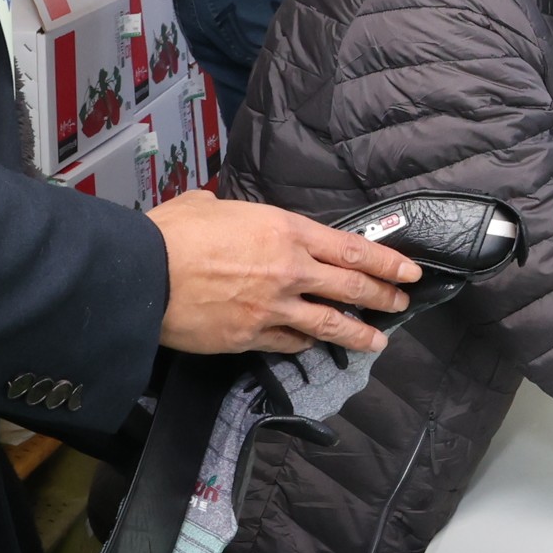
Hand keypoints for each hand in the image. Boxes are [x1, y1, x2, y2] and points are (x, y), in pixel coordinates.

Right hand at [149, 189, 421, 354]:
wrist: (143, 276)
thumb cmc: (172, 234)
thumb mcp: (209, 206)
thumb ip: (231, 212)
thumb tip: (222, 212)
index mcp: (286, 232)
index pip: (352, 250)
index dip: (387, 263)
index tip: (409, 272)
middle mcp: (289, 271)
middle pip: (352, 289)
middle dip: (384, 298)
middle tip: (402, 303)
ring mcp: (273, 309)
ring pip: (330, 325)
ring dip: (358, 334)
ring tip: (377, 342)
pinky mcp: (251, 337)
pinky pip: (289, 343)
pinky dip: (305, 344)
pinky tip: (313, 346)